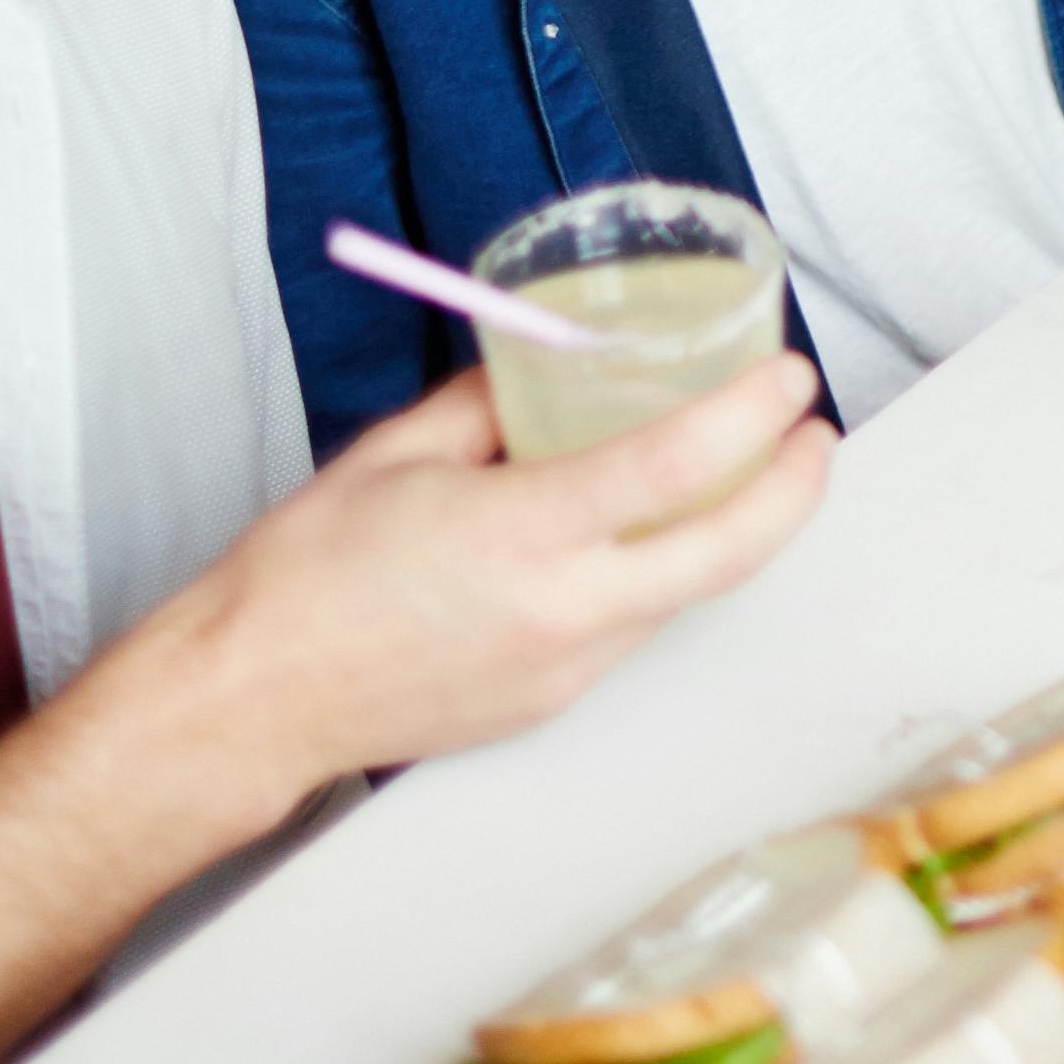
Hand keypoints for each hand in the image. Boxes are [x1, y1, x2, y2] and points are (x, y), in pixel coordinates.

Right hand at [101, 351, 831, 868]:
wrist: (249, 703)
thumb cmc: (302, 575)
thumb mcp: (396, 452)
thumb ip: (489, 402)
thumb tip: (550, 361)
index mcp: (518, 537)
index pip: (671, 473)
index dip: (747, 419)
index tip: (788, 377)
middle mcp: (558, 614)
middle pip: (724, 555)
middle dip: (793, 492)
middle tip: (814, 433)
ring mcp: (562, 669)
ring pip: (683, 593)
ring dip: (730, 529)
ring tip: (743, 463)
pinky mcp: (551, 700)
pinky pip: (632, 625)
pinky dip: (659, 570)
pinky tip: (643, 531)